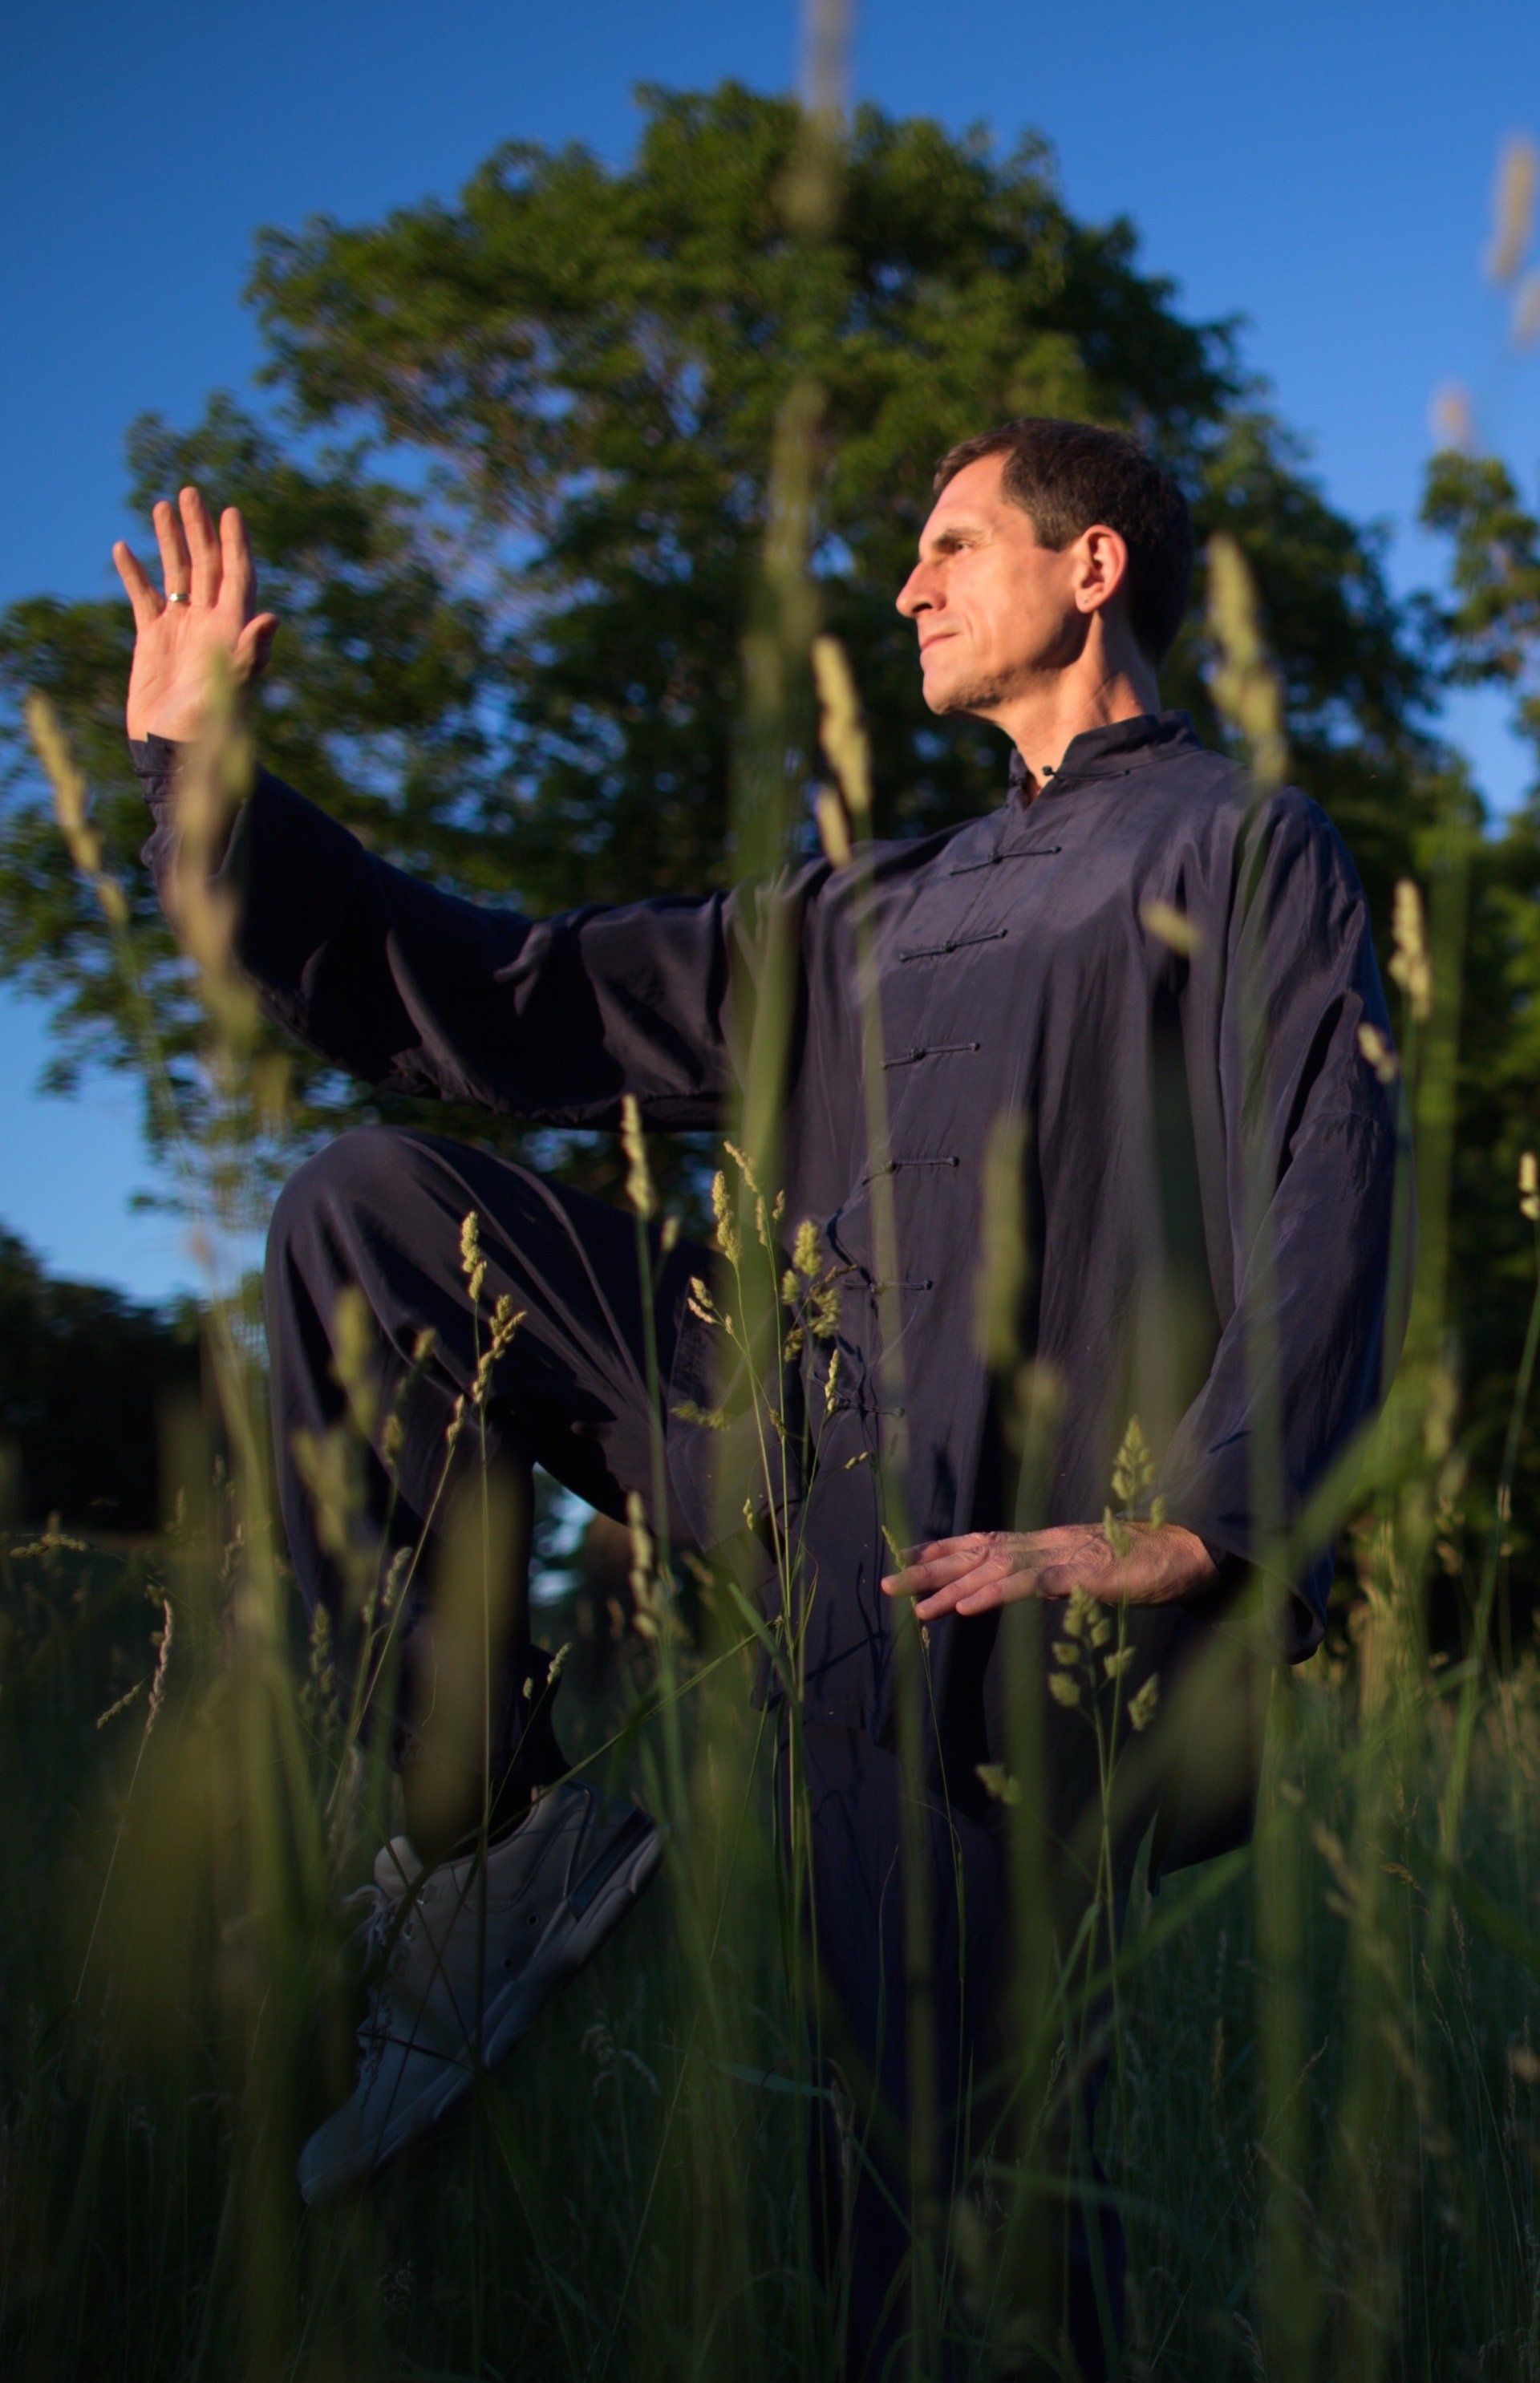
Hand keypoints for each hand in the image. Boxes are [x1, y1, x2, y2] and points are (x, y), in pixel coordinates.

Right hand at [113, 485, 279, 740]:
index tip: (231, 512)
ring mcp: (181, 628)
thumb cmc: (206, 727)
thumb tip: (272, 618)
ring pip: (177, 573)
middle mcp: (209, 623)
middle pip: (207, 565)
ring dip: (170, 541)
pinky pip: (143, 597)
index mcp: (232, 629)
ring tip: (163, 505)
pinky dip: (134, 574)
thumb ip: (250, 652)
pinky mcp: (153, 638)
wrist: (170, 751)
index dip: (235, 544)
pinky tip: (123, 549)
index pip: (238, 577)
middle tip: (192, 492)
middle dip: (199, 530)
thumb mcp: (230, 688)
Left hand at [881, 1521, 1216, 1619]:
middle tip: (886, 1584)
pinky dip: (994, 1594)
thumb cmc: (1137, 1565)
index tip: (904, 1557)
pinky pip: (1028, 1585)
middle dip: (928, 1569)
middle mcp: (1041, 1544)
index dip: (941, 1548)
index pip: (980, 1542)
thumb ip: (1053, 1577)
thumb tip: (1028, 1588)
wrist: (1182, 1554)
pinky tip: (966, 1608)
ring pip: (992, 1570)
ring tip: (917, 1608)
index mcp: (1040, 1543)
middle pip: (974, 1553)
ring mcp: (1058, 1557)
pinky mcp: (1077, 1575)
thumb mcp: (1085, 1570)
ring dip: (951, 1589)